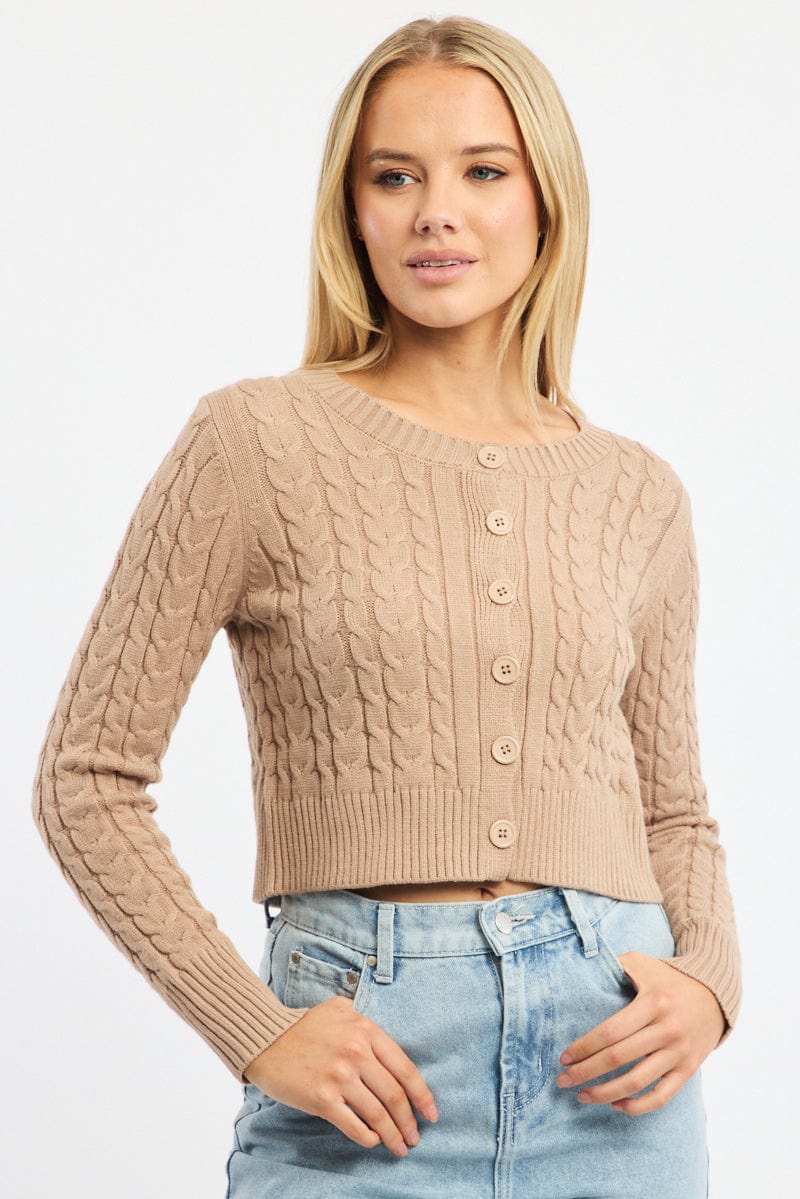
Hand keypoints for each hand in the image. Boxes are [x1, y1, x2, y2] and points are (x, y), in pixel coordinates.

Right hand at [243, 994, 438, 1155]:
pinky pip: (353, 1124)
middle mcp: (356, 1053)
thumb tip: (385, 1043)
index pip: (404, 1068)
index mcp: (366, 1030)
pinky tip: (374, 1140)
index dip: (422, 1094)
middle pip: (394, 1095)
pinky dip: (368, 1137)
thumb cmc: (305, 1026)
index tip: (431, 1112)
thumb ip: (364, 1020)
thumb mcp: (340, 1009)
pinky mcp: (322, 1099)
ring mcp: (339, 1077)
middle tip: (416, 1137)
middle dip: (410, 1121)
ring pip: (378, 1113)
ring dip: (393, 1135)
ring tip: (400, 1146)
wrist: (267, 1039)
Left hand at [556, 951, 725, 1114]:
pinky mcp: (688, 1069)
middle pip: (619, 1057)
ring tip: (583, 1096)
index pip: (610, 1031)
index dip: (584, 1046)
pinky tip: (616, 1105)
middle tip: (563, 1080)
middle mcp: (667, 1029)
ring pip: (637, 1081)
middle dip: (586, 1071)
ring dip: (605, 1093)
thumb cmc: (668, 979)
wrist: (714, 994)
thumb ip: (614, 965)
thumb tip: (581, 972)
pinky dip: (638, 1106)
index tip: (564, 1057)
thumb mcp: (642, 963)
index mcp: (653, 1002)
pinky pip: (661, 1096)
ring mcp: (679, 1052)